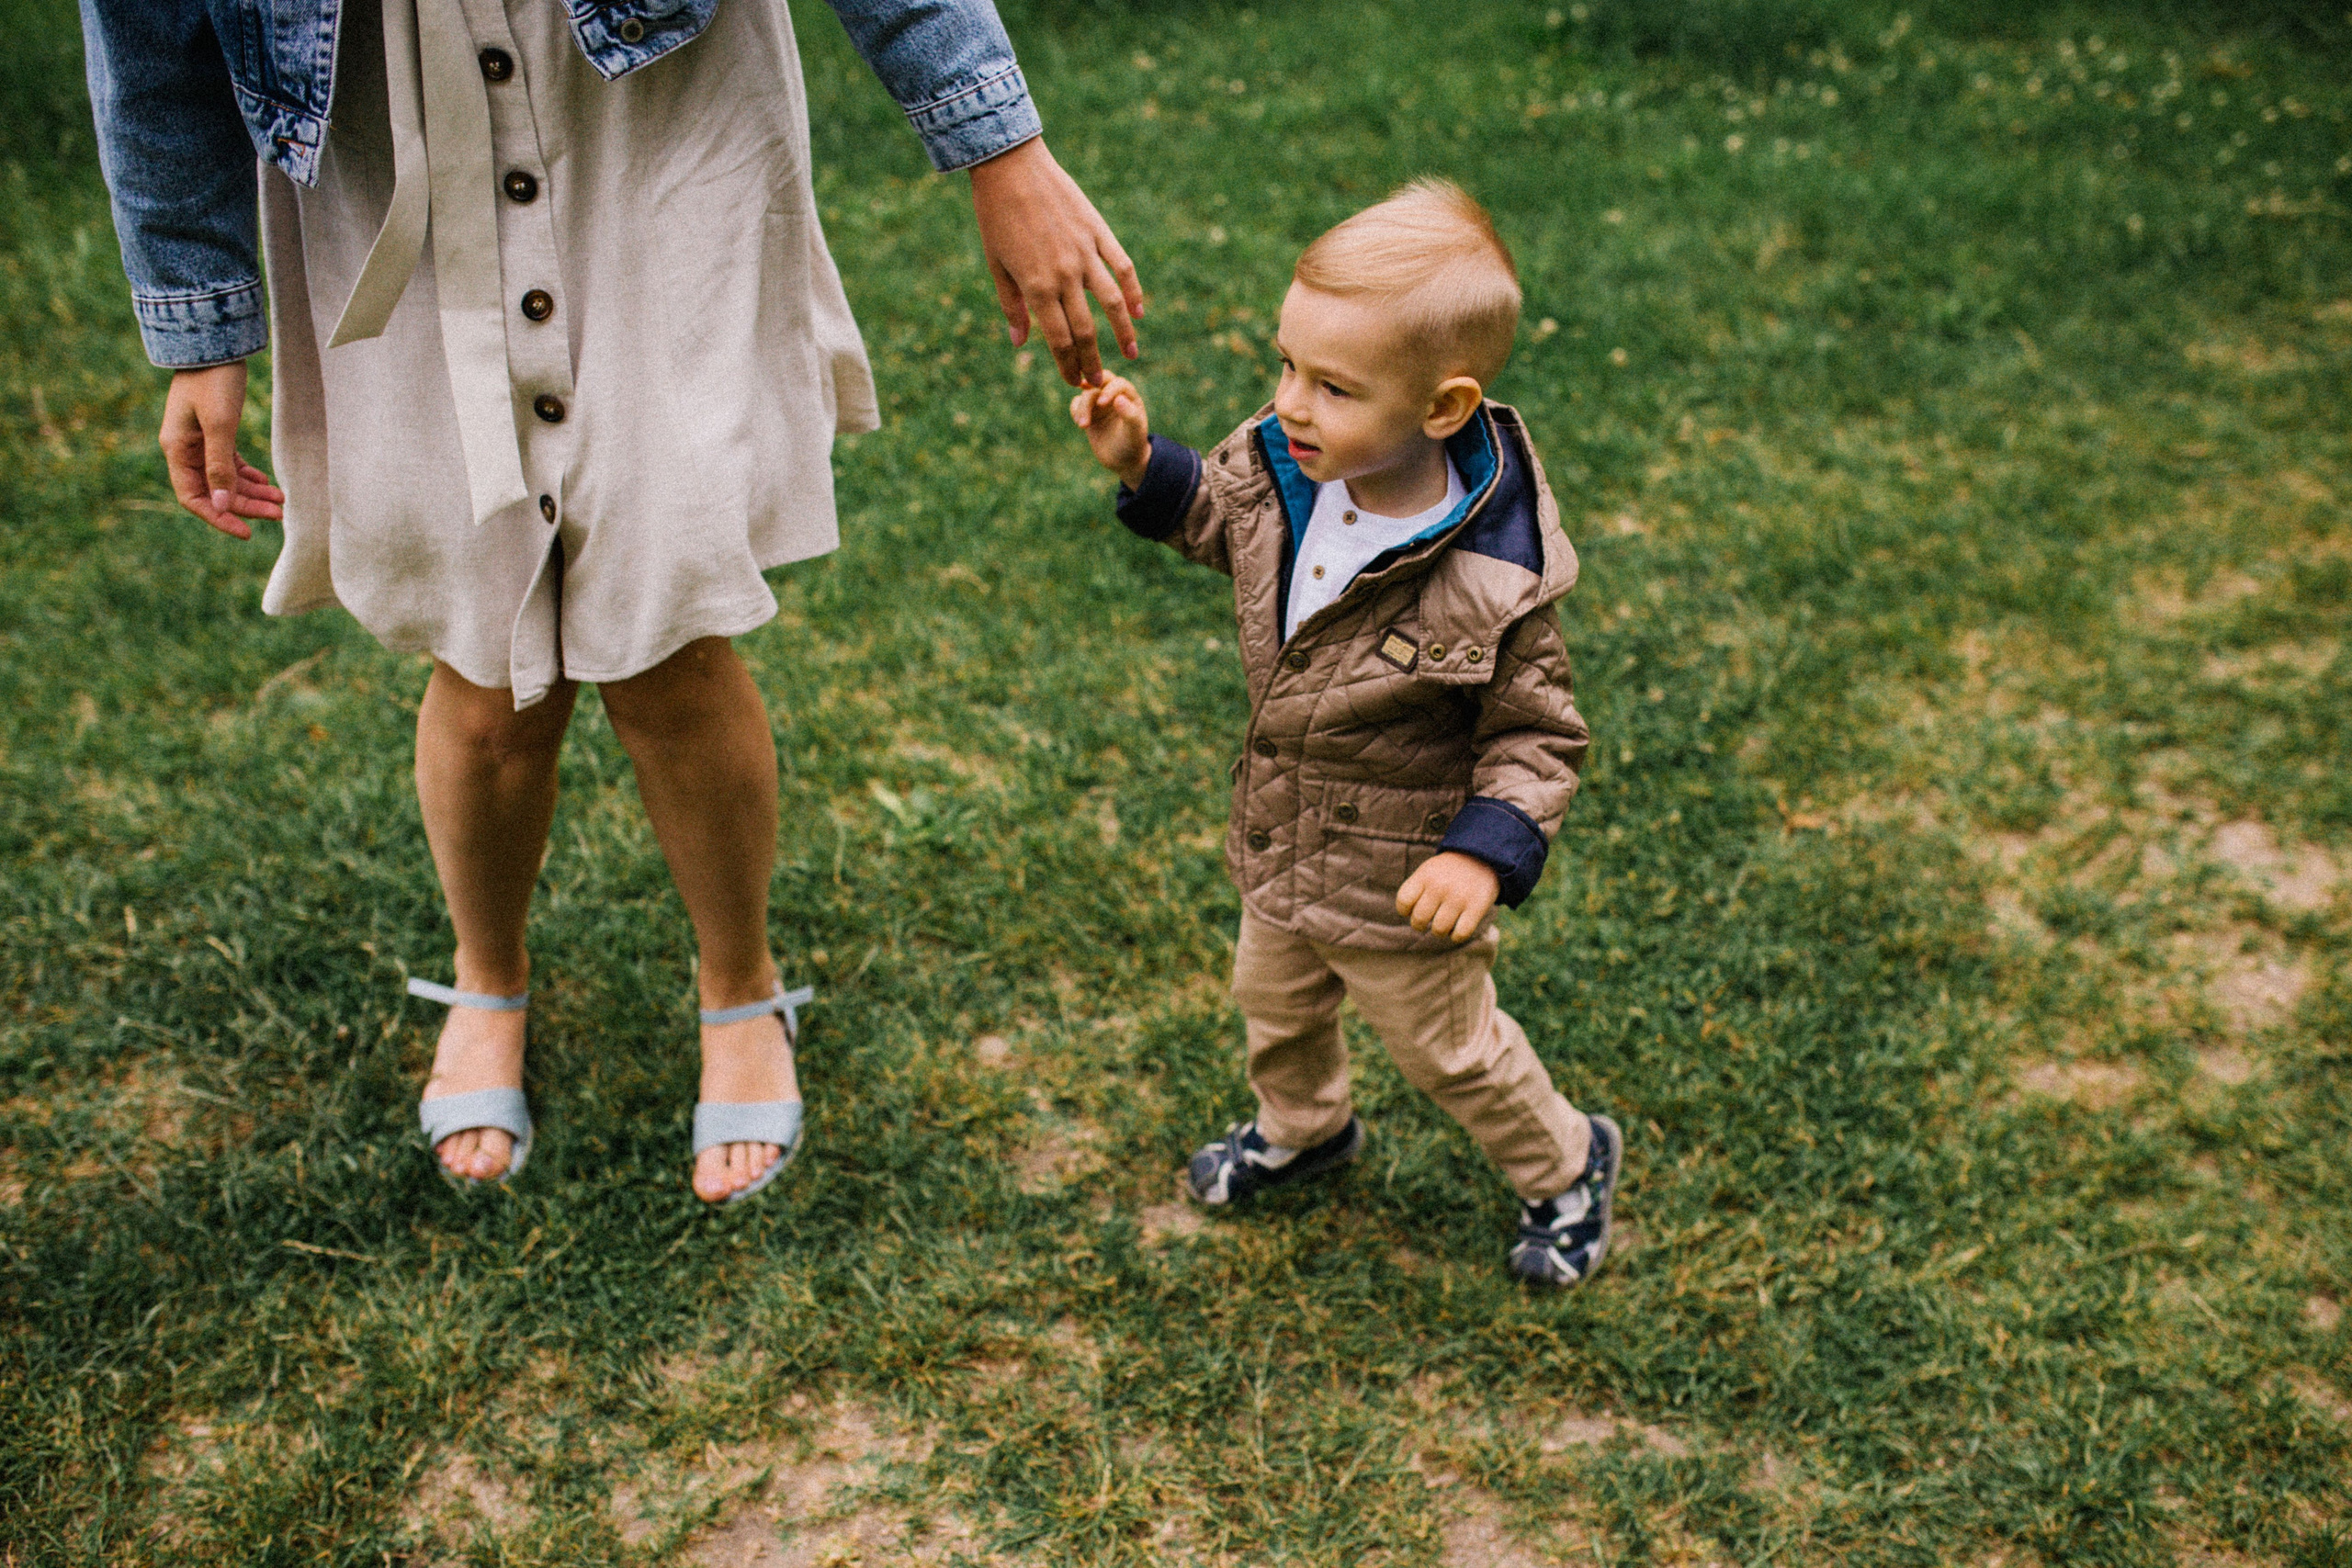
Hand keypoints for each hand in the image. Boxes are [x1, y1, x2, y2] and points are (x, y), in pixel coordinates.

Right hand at [160, 362, 283, 539]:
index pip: (194, 497)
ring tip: (281, 500)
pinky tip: (268, 484)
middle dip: (245, 505)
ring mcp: (198, 440)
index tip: (247, 532)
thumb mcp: (219, 424)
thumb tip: (220, 504)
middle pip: (215, 491)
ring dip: (251, 491)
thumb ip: (219, 466)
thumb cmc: (214, 380)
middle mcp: (184, 448)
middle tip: (279, 514)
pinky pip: (230, 463)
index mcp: (177, 449)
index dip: (219, 517)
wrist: (214, 342)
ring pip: (225, 478)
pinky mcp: (214, 430)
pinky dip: (248, 475)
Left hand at [968, 137, 1142, 387]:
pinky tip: (1138, 311)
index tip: (1075, 382)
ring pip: (1111, 303)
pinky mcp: (1097, 231)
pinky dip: (1133, 290)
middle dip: (1092, 360)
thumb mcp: (996, 264)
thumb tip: (1019, 343)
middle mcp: (1064, 274)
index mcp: (1036, 285)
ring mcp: (1084, 252)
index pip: (1058, 339)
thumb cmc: (996, 216)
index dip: (1068, 365)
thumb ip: (1011, 305)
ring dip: (1122, 334)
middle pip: (1085, 329)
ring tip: (1131, 354)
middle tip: (1099, 381)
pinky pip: (1121, 266)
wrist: (1011, 166)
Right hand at [1070, 374, 1150, 487]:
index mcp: (1129, 395)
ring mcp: (1099, 403)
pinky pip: (1076, 403)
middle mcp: (1114, 395)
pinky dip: (1075, 411)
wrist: (1123, 461)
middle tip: (1082, 390)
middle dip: (1091, 390)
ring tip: (1083, 426)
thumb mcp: (1135, 432)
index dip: (1109, 390)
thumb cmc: (1132, 444)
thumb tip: (1119, 399)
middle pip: (1099, 381)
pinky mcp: (1088, 412)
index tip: (1102, 404)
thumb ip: (1130, 415)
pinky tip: (1081, 424)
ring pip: (1085, 393)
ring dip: (1082, 407)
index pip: (1118, 383)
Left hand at [1397, 851, 1500, 942]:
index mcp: (1425, 875)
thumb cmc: (1449, 871)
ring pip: (1439, 930)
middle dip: (1420, 925)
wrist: (1483, 856)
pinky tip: (1458, 928)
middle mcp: (1439, 886)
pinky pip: (1460, 934)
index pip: (1403, 901)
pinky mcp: (1477, 907)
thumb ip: (1415, 890)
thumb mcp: (1429, 870)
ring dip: (1440, 931)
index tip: (1412, 910)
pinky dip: (1457, 936)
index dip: (1405, 910)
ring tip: (1444, 924)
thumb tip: (1411, 918)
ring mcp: (1458, 897)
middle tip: (1428, 921)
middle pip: (1419, 919)